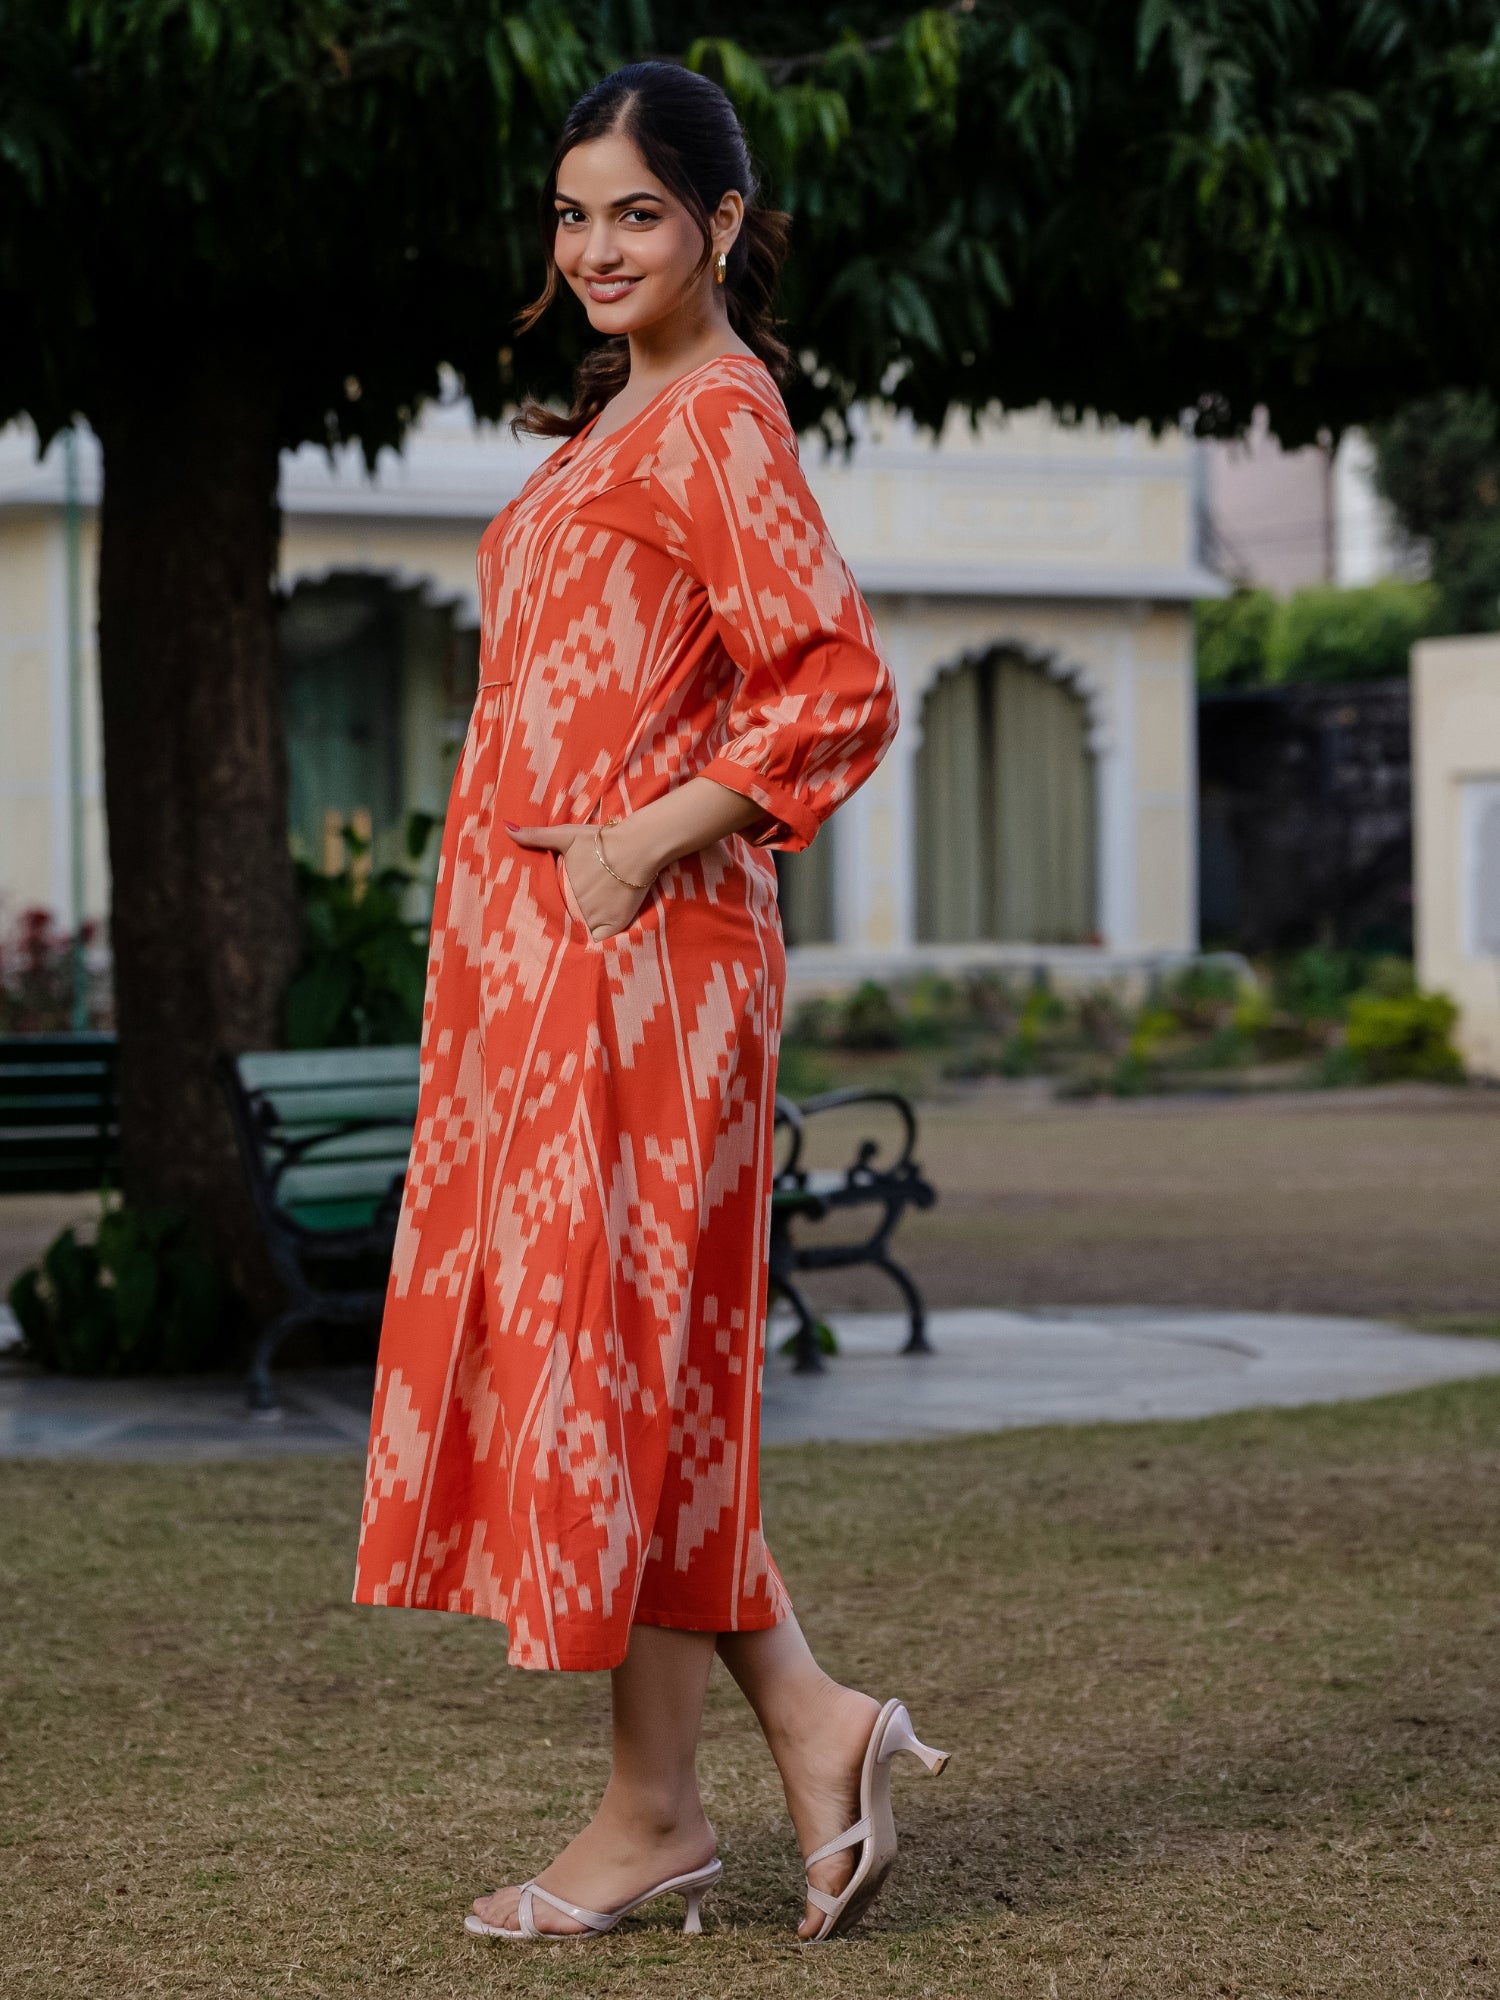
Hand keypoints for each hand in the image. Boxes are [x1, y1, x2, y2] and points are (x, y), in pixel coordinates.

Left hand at [504, 820, 650, 940]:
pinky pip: (601, 942)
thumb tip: (505, 827)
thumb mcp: (565, 835)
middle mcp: (575, 907)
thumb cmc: (600, 841)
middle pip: (567, 922)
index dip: (551, 913)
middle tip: (569, 922)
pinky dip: (599, 942)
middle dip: (566, 923)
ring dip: (581, 932)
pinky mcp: (614, 924)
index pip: (550, 910)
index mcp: (560, 890)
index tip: (551, 915)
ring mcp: (594, 918)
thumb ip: (536, 836)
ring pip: (582, 933)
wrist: (637, 846)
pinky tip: (598, 939)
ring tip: (579, 935)